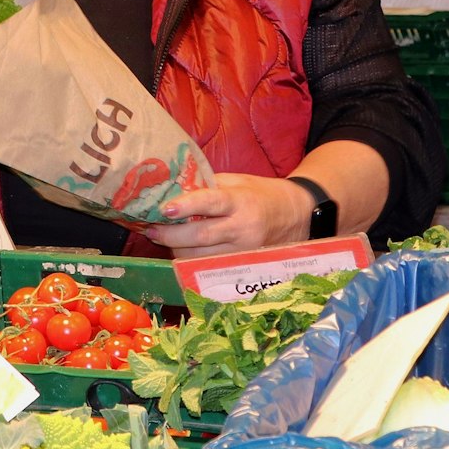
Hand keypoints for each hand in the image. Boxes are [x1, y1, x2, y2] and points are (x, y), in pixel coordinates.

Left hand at [143, 173, 314, 258]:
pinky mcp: (243, 266)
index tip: (165, 209)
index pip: (211, 203)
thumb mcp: (238, 181)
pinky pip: (209, 266)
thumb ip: (208, 186)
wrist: (298, 216)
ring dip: (177, 248)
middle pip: (201, 237)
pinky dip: (190, 258)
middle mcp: (244, 229)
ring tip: (161, 237)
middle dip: (171, 234)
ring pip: (201, 256)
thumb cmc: (262, 194)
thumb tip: (173, 190)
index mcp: (242, 202)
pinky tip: (180, 248)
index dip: (187, 206)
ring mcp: (243, 252)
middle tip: (150, 229)